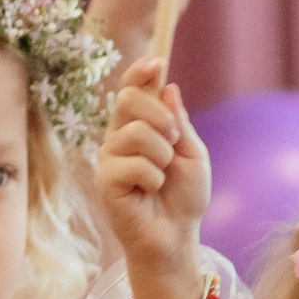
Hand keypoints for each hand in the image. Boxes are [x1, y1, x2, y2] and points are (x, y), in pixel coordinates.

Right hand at [96, 55, 212, 298]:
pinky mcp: (106, 182)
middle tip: (174, 145)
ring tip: (163, 176)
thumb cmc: (183, 198)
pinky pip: (134, 164)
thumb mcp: (192, 154)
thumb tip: (168, 87)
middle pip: (129, 101)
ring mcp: (109, 159)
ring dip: (163, 155)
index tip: (157, 62)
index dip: (140, 73)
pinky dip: (154, 178)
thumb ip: (180, 122)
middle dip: (162, 118)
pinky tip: (151, 192)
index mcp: (137, 128)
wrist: (177, 237)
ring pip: (137, 133)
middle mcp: (117, 138)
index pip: (131, 91)